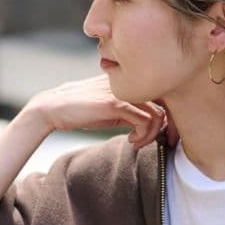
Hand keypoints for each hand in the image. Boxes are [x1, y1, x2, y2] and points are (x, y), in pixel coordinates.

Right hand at [25, 75, 166, 149]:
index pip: (163, 93)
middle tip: (163, 142)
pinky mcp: (115, 103)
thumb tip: (150, 124)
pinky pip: (145, 120)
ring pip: (158, 114)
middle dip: (169, 126)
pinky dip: (143, 135)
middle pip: (167, 102)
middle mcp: (129, 82)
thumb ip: (130, 111)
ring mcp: (123, 91)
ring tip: (137, 142)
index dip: (170, 115)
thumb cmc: (82, 111)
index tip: (167, 134)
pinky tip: (131, 141)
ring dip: (152, 134)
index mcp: (129, 81)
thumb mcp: (111, 109)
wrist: (54, 108)